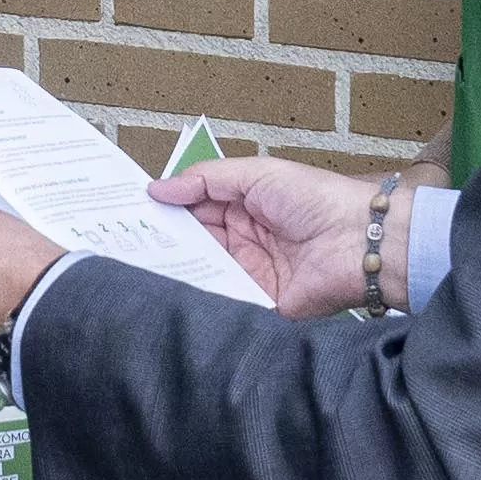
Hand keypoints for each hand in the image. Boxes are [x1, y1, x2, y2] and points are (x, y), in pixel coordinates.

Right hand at [148, 158, 400, 317]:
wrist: (360, 242)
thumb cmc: (314, 199)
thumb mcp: (257, 174)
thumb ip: (207, 179)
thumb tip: (157, 188)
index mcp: (243, 209)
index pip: (194, 210)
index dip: (164, 211)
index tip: (127, 214)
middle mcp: (242, 243)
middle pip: (192, 244)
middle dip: (160, 242)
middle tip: (120, 242)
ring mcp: (248, 275)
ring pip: (200, 273)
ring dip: (173, 269)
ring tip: (132, 266)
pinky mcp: (257, 305)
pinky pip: (222, 301)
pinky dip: (198, 297)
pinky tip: (166, 293)